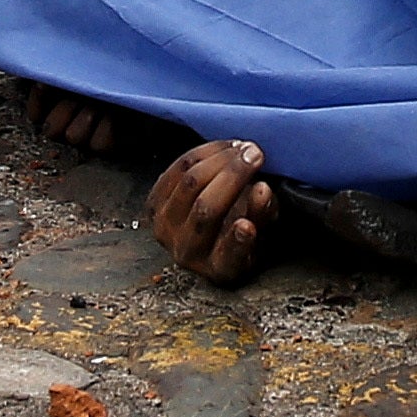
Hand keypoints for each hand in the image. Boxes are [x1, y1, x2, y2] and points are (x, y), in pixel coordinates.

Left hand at [145, 137, 279, 284]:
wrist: (201, 233)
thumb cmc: (235, 232)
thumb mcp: (260, 232)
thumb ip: (262, 213)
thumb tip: (263, 190)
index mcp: (219, 268)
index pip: (228, 257)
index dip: (237, 241)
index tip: (247, 225)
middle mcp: (186, 252)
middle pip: (206, 208)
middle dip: (233, 175)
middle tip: (255, 155)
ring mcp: (165, 227)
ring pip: (191, 182)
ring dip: (220, 158)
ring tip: (243, 148)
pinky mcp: (154, 204)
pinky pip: (178, 168)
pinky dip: (204, 153)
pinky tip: (225, 147)